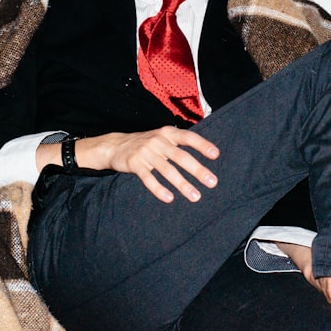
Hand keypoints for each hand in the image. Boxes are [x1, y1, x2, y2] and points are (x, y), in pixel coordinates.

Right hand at [79, 127, 219, 202]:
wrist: (115, 145)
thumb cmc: (146, 143)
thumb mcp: (162, 137)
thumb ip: (179, 143)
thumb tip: (205, 152)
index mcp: (167, 133)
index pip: (188, 137)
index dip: (202, 145)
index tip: (215, 155)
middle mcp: (158, 141)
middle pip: (180, 156)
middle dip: (197, 170)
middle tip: (212, 182)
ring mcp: (146, 152)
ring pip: (167, 170)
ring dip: (182, 184)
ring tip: (195, 196)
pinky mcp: (135, 164)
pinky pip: (148, 179)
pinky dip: (159, 189)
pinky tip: (169, 198)